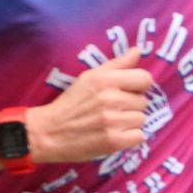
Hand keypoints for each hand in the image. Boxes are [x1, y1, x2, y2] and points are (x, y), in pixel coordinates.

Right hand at [28, 50, 151, 162]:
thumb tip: (138, 51)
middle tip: (112, 110)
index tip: (128, 92)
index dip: (139, 86)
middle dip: (131, 106)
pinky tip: (114, 135)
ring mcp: (112, 121)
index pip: (145, 79)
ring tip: (111, 123)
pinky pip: (139, 137)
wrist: (48, 132)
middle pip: (144, 101)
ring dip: (130, 123)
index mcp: (105, 80)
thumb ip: (116, 64)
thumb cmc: (70, 103)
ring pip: (141, 119)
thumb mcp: (89, 77)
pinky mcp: (113, 142)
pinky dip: (129, 138)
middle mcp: (111, 99)